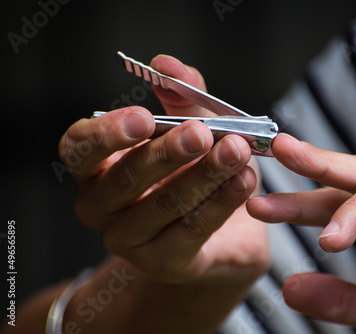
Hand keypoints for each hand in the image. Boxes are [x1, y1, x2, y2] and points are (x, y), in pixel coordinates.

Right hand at [59, 55, 268, 284]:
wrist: (221, 229)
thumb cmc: (193, 170)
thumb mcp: (190, 126)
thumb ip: (180, 95)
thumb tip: (166, 63)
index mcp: (96, 168)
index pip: (79, 148)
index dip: (106, 134)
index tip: (143, 118)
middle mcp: (102, 207)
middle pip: (125, 179)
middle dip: (168, 153)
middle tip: (202, 132)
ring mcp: (129, 240)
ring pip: (164, 205)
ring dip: (204, 175)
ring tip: (238, 151)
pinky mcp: (164, 262)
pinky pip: (192, 230)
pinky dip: (221, 202)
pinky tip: (245, 181)